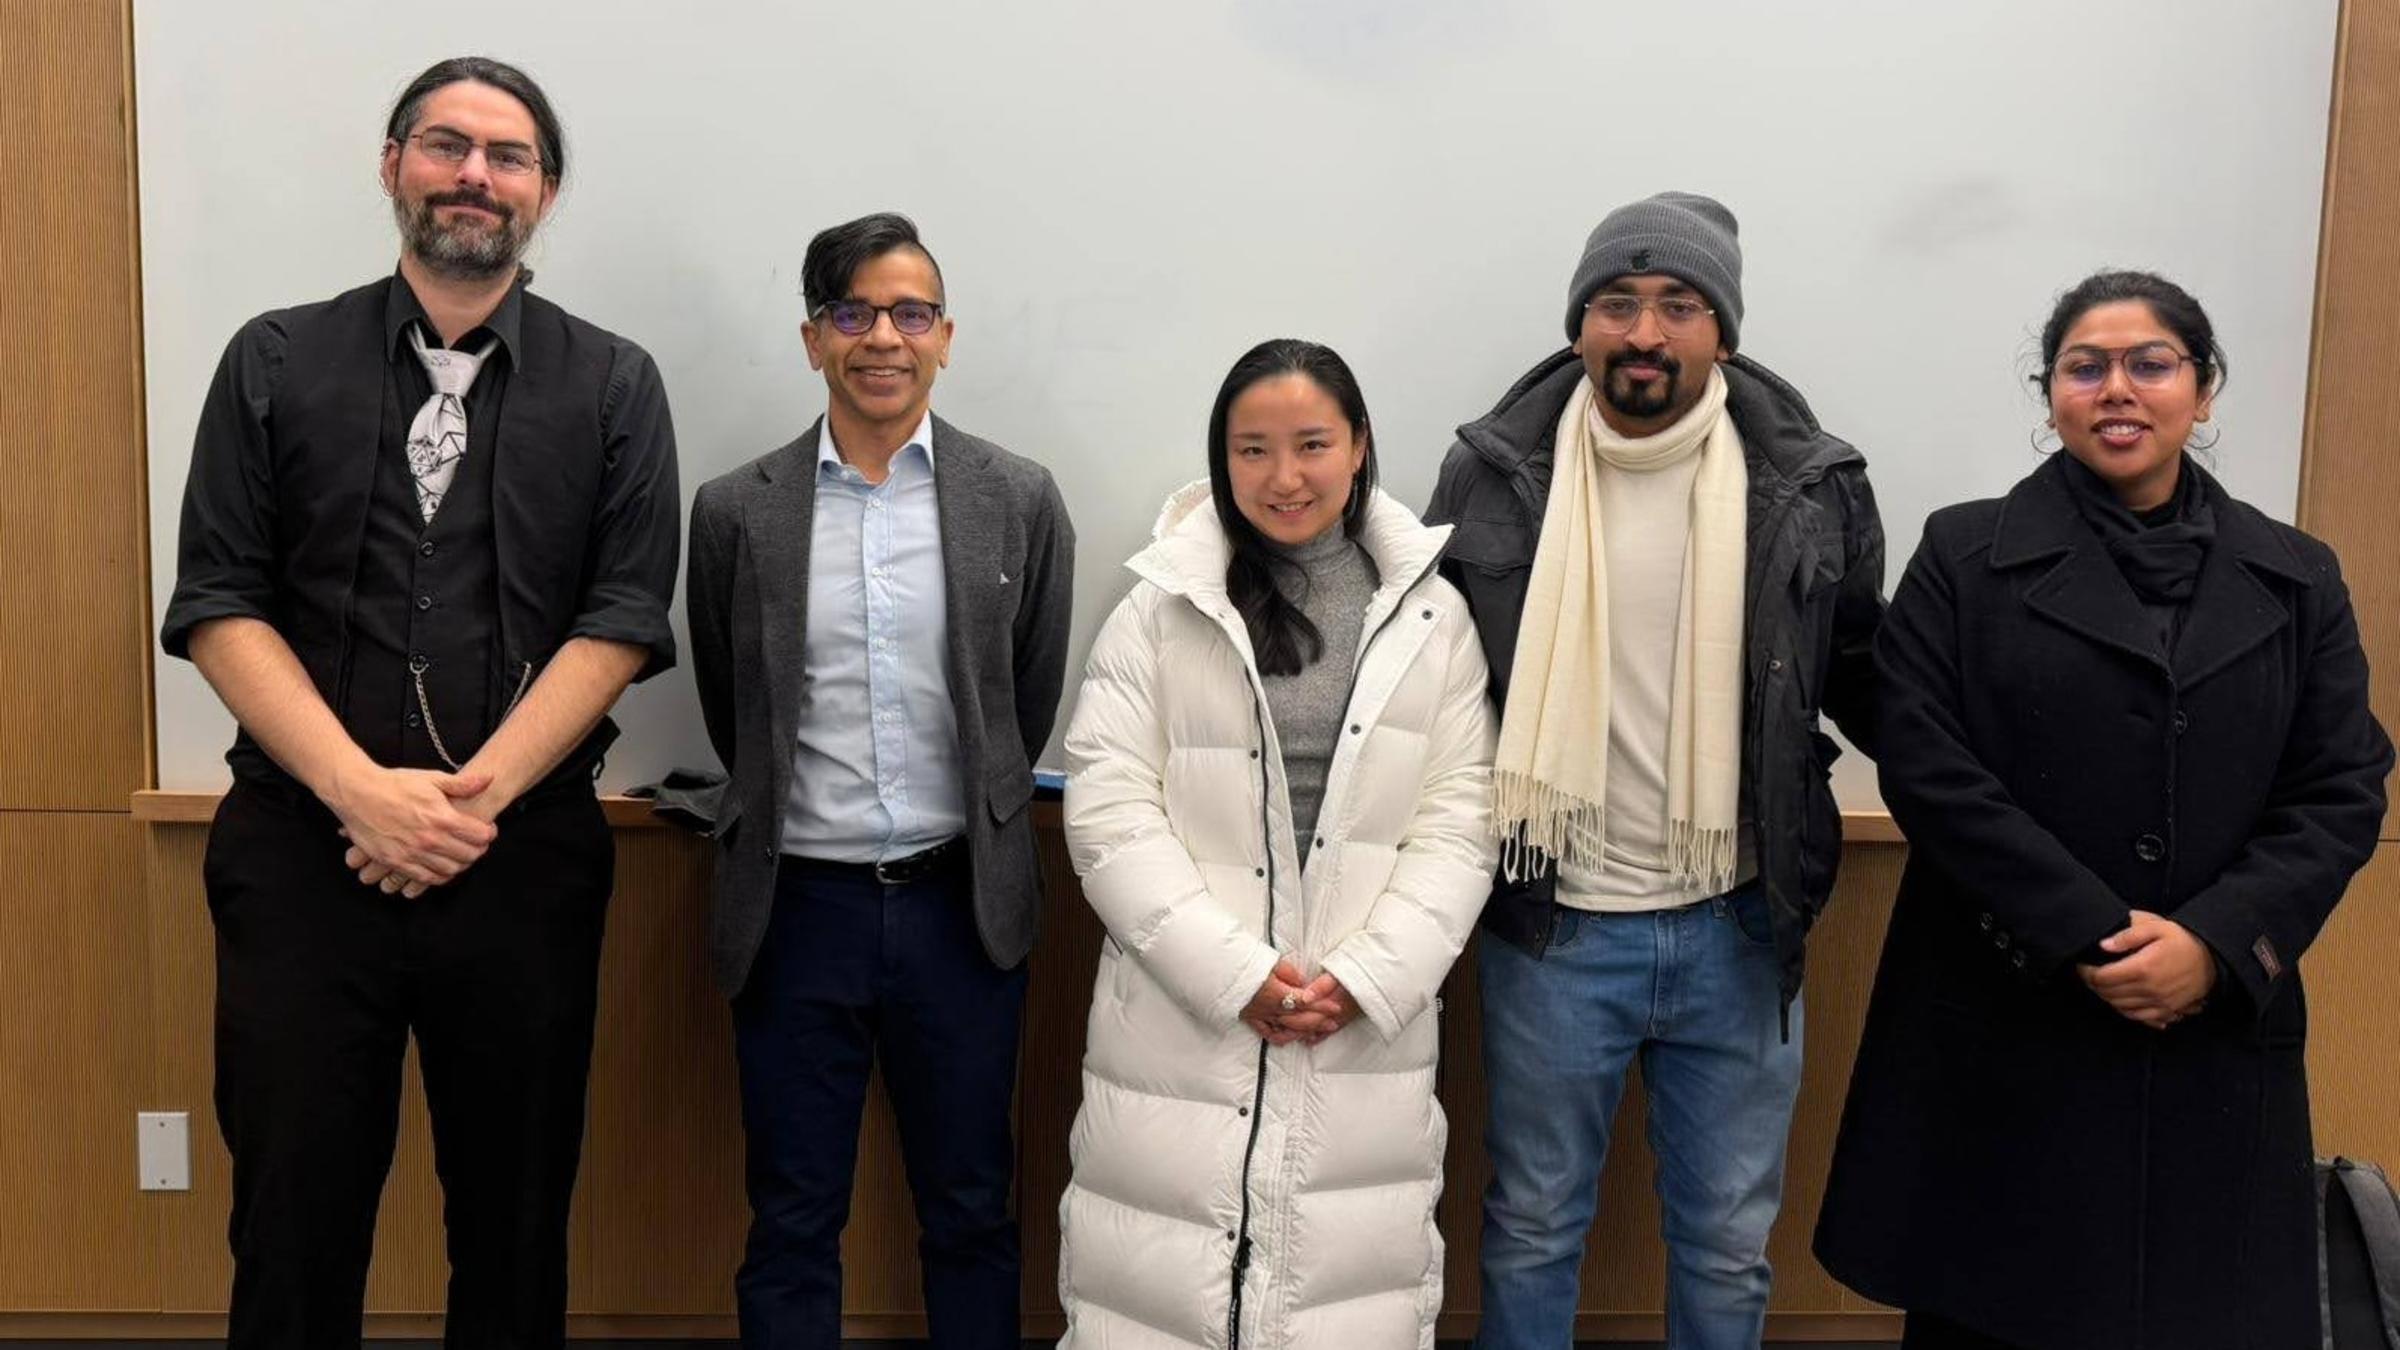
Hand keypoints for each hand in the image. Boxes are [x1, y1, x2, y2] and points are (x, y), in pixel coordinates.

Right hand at [327, 764, 497, 895]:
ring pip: (450, 870)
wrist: (357, 793)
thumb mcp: (431, 778)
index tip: (486, 829)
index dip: (488, 833)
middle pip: (469, 856)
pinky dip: (439, 876)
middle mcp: (430, 839)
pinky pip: (426, 878)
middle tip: (476, 844)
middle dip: (478, 850)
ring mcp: (413, 854)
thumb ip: (462, 783)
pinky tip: (441, 867)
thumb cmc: (394, 784)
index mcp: (442, 818)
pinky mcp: (396, 862)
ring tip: (459, 854)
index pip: (480, 836)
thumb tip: (488, 779)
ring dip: (460, 864)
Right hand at [1239, 960, 1359, 1044]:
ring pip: (1286, 1029)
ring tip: (1317, 1031)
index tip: (1336, 1007)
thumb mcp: (1270, 961)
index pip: (1305, 1002)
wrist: (1216, 968)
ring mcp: (1259, 1016)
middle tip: (1333, 1023)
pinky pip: (1268, 1032)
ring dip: (1304, 1031)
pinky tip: (1291, 1037)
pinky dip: (1282, 1037)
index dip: (1322, 1006)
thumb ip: (1289, 973)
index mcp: (1275, 993)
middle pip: (1299, 1019)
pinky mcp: (1250, 1018)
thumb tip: (1302, 983)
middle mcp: (1268, 1008)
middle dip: (1318, 1022)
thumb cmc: (1243, 961)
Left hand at [2077, 910, 2218, 1029]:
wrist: (2214, 959)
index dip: (2086, 973)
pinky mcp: (2167, 1010)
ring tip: (2102, 985)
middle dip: (2093, 985)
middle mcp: (2149, 989)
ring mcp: (2159, 1003)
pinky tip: (2119, 1000)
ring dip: (2106, 997)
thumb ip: (2128, 934)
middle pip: (2108, 994)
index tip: (2082, 965)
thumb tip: (2103, 945)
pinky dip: (2123, 1010)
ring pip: (2120, 1007)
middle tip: (2089, 974)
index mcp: (2143, 968)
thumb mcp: (2156, 927)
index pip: (2102, 978)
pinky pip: (2138, 1017)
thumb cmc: (2183, 940)